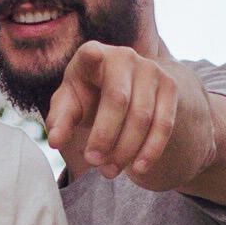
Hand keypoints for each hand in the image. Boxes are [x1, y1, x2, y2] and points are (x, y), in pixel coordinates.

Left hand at [39, 42, 225, 196]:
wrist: (126, 89)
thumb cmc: (88, 96)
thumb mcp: (69, 105)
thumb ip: (60, 121)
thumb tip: (55, 142)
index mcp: (92, 53)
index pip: (91, 55)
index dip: (92, 57)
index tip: (92, 55)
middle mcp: (124, 56)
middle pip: (118, 100)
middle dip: (105, 136)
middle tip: (93, 162)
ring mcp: (151, 70)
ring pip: (143, 116)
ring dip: (126, 150)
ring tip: (110, 171)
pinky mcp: (170, 87)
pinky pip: (164, 124)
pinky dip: (151, 150)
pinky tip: (139, 168)